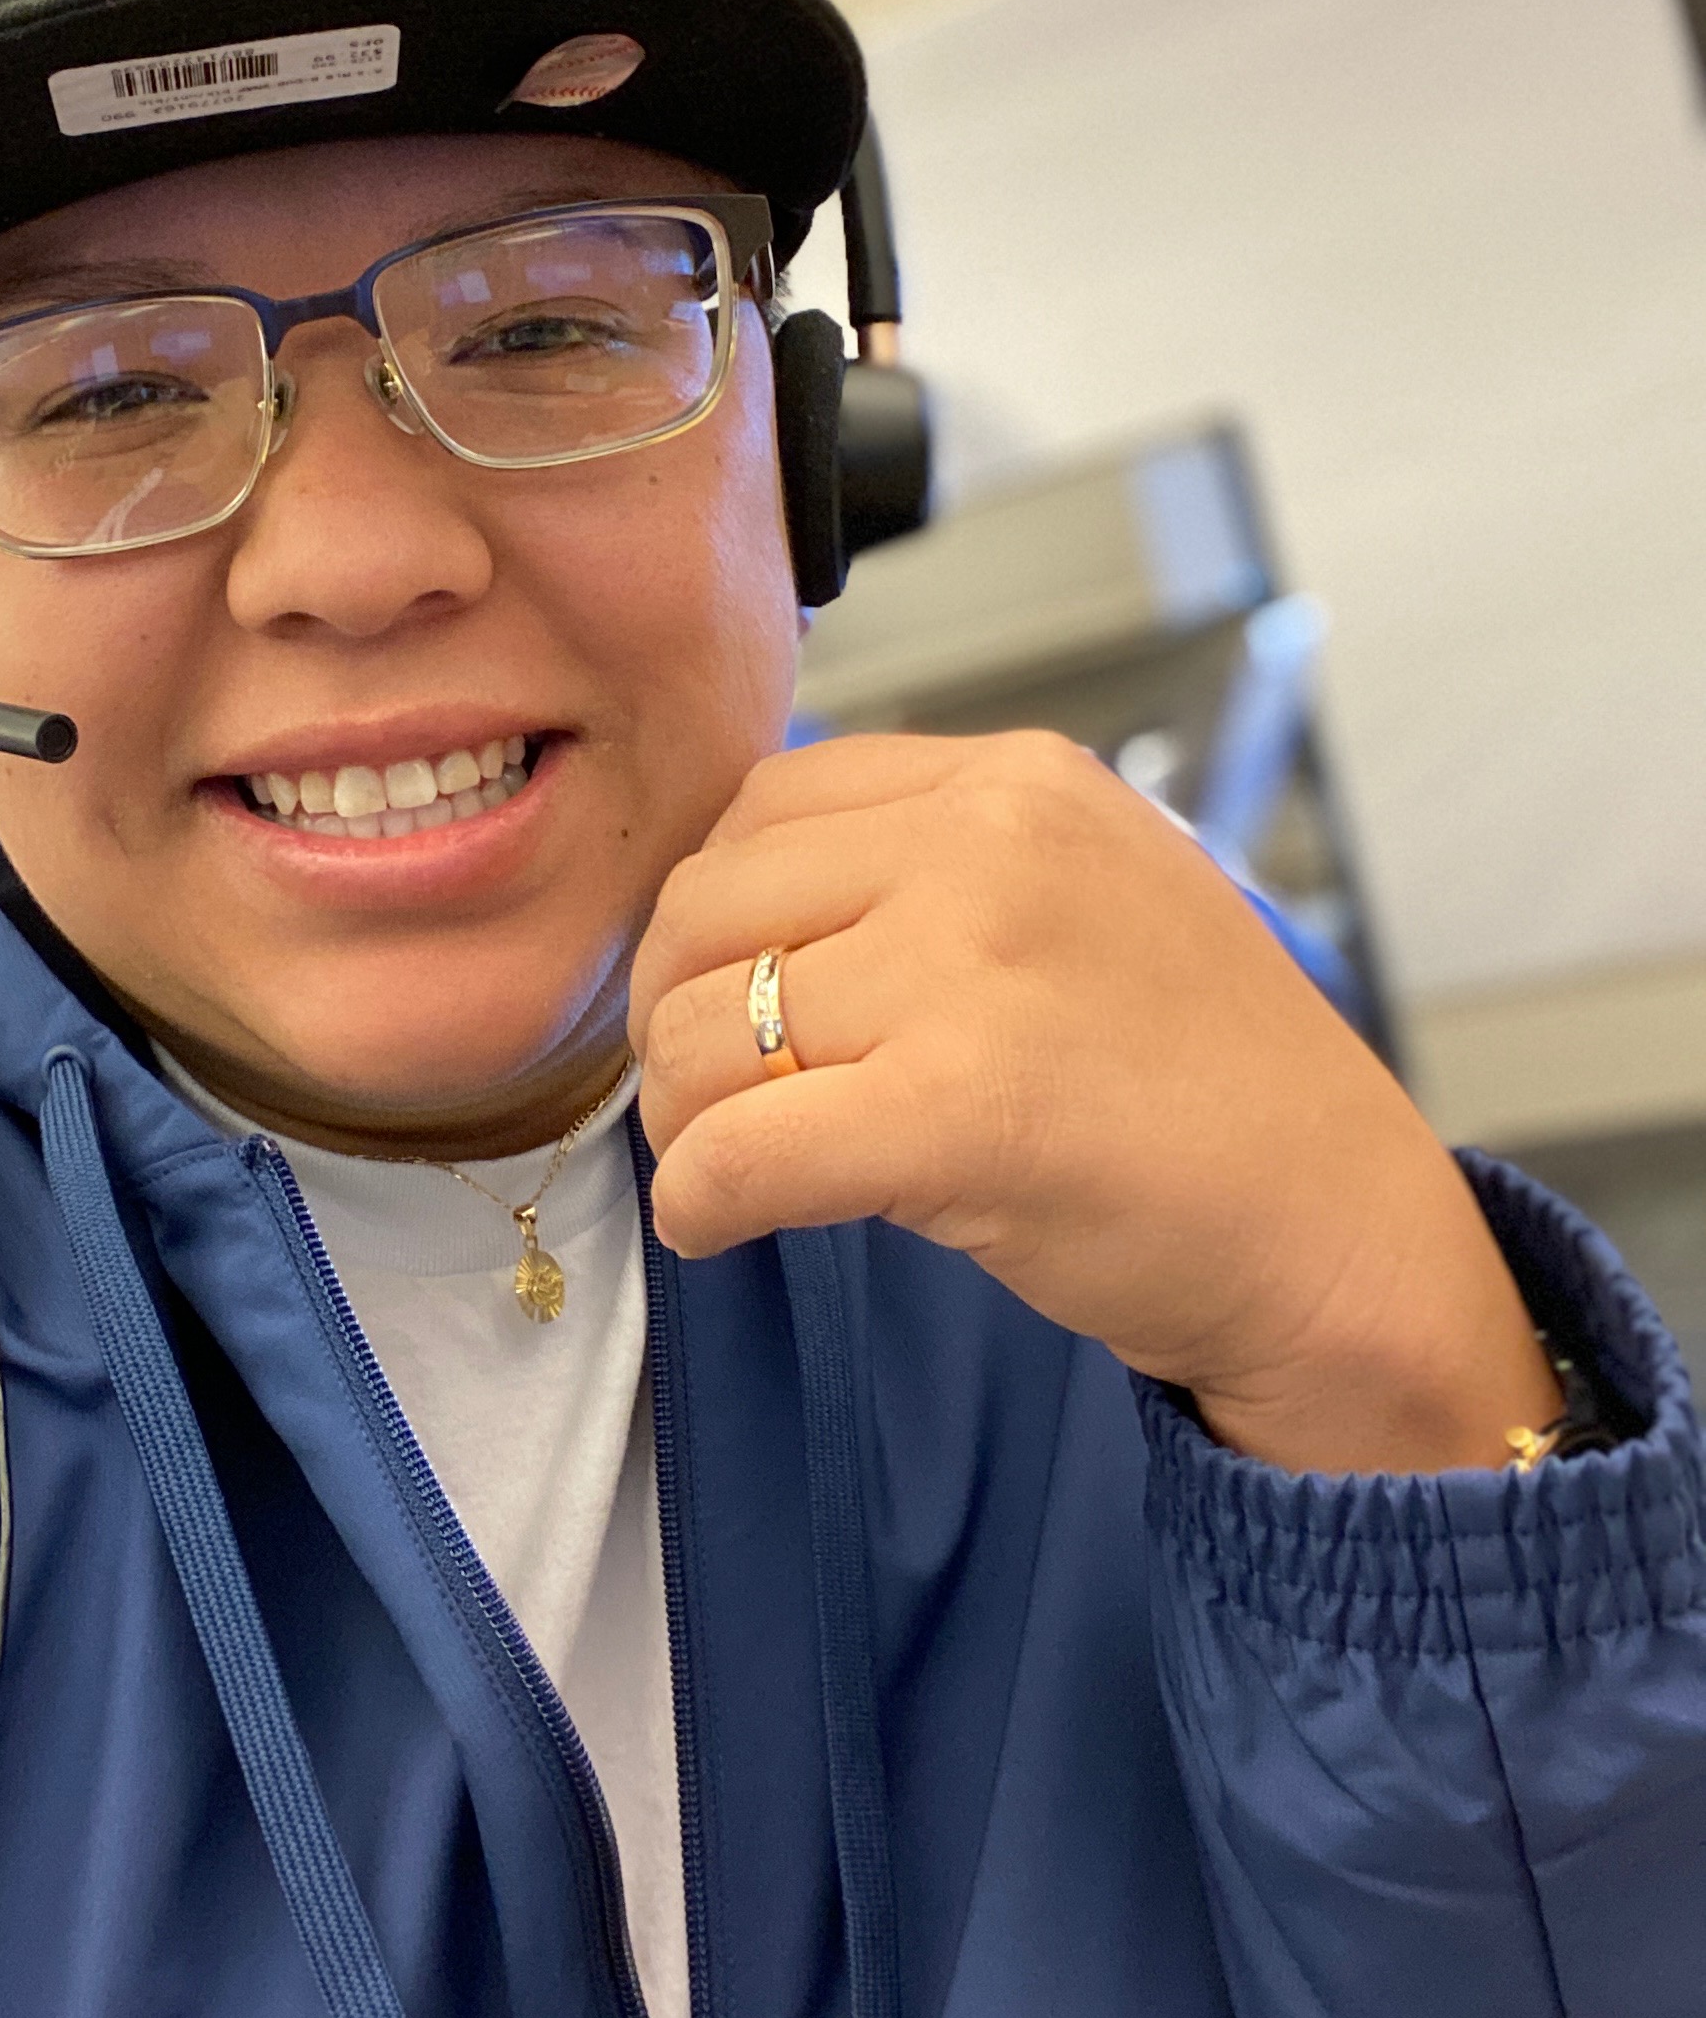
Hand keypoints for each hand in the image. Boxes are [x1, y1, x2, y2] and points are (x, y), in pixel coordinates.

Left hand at [628, 733, 1558, 1474]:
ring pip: (700, 1031)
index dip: (716, 916)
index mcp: (1018, 779)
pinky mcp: (962, 1113)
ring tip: (733, 1166)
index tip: (729, 998)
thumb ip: (935, 864)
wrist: (1342, 1239)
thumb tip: (731, 903)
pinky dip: (698, 1201)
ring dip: (684, 1118)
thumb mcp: (1086, 896)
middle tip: (713, 1101)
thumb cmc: (1204, 1092)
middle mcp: (993, 842)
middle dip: (676, 1015)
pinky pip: (737, 1152)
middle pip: (710, 908)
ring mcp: (977, 970)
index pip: (767, 805)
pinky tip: (719, 1225)